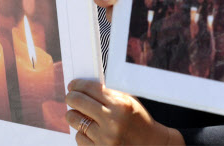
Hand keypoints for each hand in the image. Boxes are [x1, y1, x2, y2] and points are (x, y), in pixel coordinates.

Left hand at [65, 79, 183, 144]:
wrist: (152, 145)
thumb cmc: (138, 121)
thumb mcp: (128, 102)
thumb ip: (108, 94)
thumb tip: (82, 88)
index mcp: (120, 105)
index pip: (90, 88)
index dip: (77, 85)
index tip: (72, 85)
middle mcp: (112, 121)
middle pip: (78, 102)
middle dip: (71, 97)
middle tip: (70, 97)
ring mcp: (105, 139)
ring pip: (75, 120)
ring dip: (74, 116)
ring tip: (79, 114)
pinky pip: (79, 138)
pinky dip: (82, 133)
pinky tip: (90, 131)